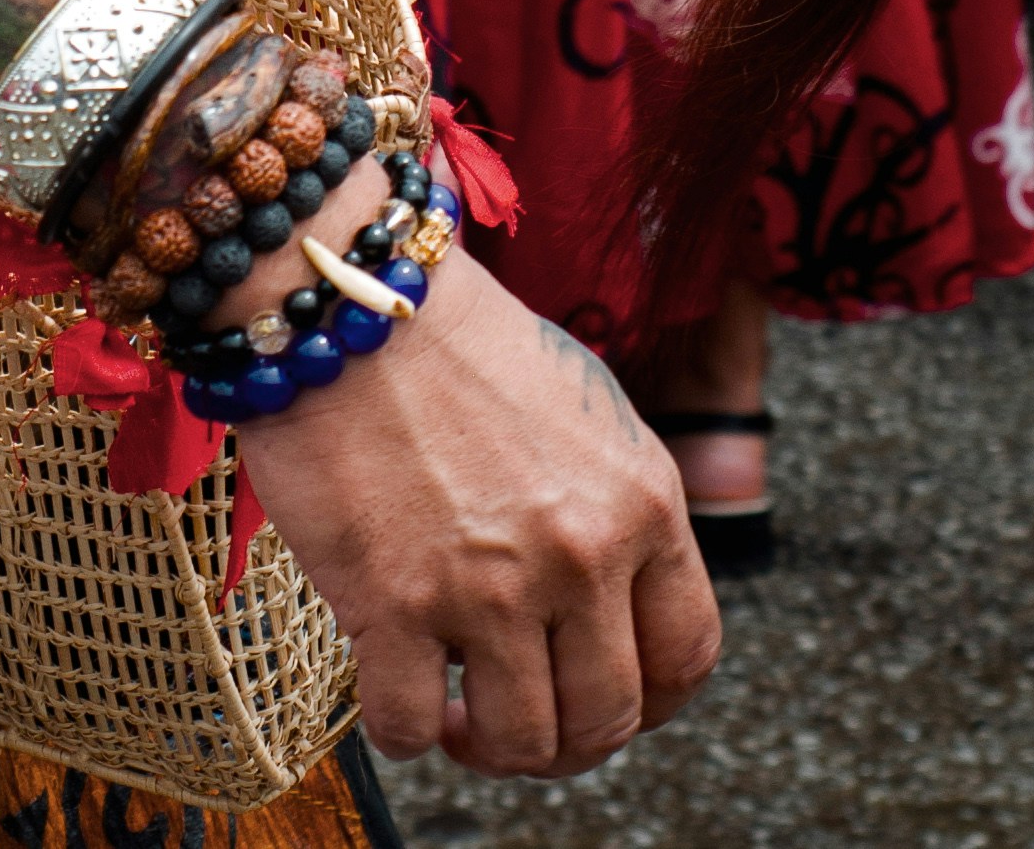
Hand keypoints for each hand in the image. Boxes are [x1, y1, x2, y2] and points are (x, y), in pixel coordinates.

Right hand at [248, 232, 718, 776]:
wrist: (346, 289)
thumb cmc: (453, 336)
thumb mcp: (582, 407)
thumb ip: (611, 503)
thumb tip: (609, 597)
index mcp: (643, 499)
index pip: (687, 653)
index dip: (649, 700)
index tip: (600, 697)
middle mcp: (582, 553)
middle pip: (607, 717)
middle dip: (564, 738)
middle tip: (514, 711)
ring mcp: (489, 586)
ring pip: (521, 744)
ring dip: (487, 744)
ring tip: (453, 704)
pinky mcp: (394, 603)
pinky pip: (411, 728)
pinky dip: (403, 728)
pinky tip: (391, 679)